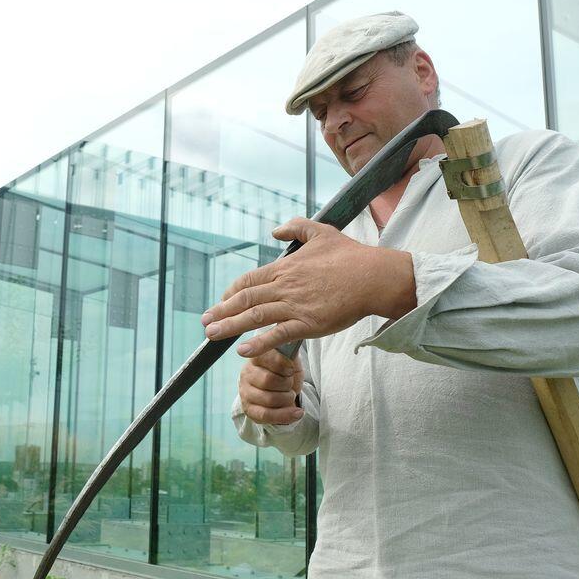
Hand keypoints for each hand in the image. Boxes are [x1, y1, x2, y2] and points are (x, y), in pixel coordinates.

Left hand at [201, 216, 415, 357]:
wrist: (374, 277)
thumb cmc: (350, 256)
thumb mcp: (321, 231)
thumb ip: (296, 227)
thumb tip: (275, 231)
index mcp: (285, 267)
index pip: (249, 280)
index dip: (231, 292)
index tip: (221, 302)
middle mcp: (284, 286)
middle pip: (244, 299)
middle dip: (221, 311)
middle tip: (204, 322)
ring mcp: (294, 305)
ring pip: (254, 317)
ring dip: (229, 326)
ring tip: (212, 335)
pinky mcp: (308, 323)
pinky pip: (277, 334)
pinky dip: (258, 343)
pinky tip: (242, 350)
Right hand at [238, 348, 303, 424]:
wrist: (280, 389)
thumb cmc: (285, 371)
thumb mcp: (289, 358)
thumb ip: (288, 351)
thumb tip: (291, 343)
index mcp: (255, 356)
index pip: (266, 358)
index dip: (283, 365)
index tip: (290, 369)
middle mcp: (246, 373)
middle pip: (268, 380)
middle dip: (286, 384)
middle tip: (290, 383)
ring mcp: (245, 393)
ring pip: (268, 399)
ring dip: (287, 399)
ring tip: (291, 395)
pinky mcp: (249, 409)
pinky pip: (266, 415)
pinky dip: (286, 415)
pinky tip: (298, 412)